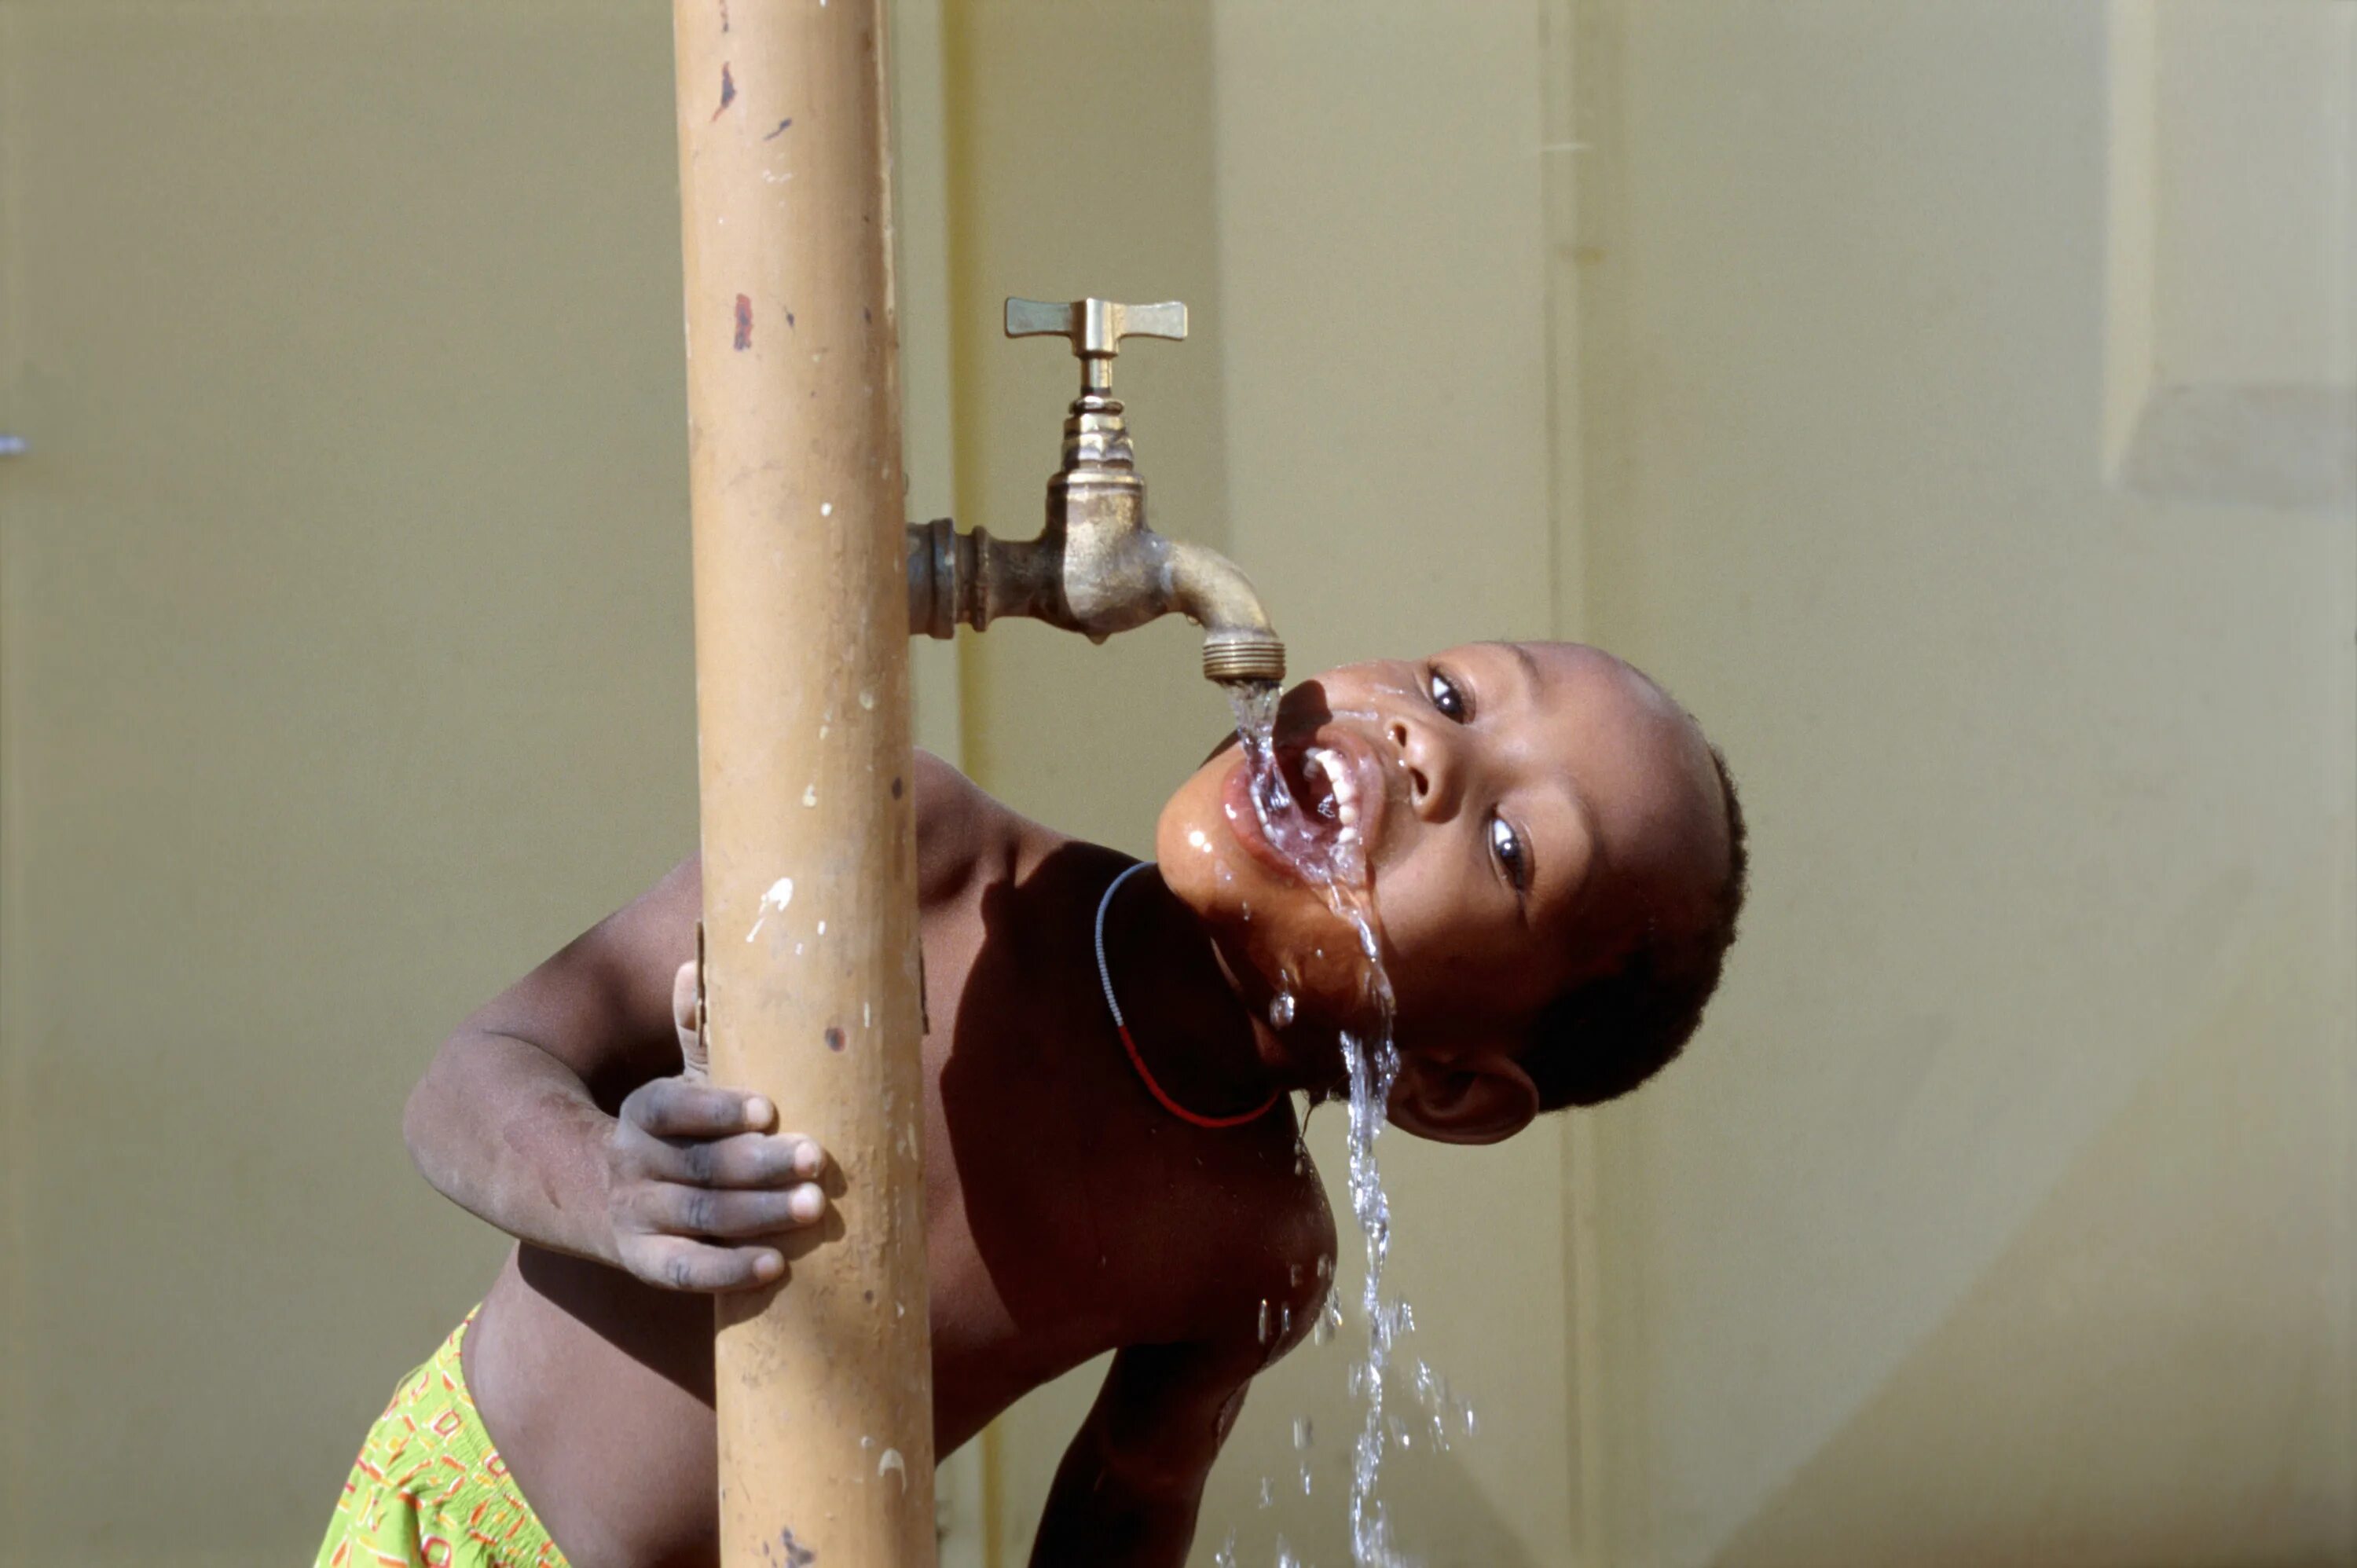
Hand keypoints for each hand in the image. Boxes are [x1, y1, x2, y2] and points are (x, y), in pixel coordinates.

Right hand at [602, 960, 830, 1291]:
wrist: (600, 1196)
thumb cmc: (673, 1130)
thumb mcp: (681, 1081)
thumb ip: (697, 1030)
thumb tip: (698, 959)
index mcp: (644, 1112)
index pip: (671, 1107)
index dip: (716, 1109)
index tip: (768, 1107)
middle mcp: (635, 1164)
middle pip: (698, 1166)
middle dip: (759, 1164)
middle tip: (818, 1158)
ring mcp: (639, 1217)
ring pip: (699, 1217)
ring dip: (758, 1214)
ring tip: (814, 1206)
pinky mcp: (649, 1263)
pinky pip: (685, 1273)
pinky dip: (728, 1272)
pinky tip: (774, 1266)